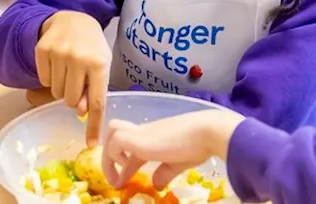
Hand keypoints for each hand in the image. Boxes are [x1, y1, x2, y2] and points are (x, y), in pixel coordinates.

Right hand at [35, 11, 110, 146]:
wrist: (73, 19)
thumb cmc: (92, 47)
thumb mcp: (101, 66)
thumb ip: (94, 89)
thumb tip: (80, 112)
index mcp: (99, 64)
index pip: (97, 101)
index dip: (93, 125)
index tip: (91, 143)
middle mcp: (79, 59)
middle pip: (71, 100)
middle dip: (73, 98)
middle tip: (76, 83)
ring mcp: (59, 53)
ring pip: (56, 93)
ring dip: (61, 89)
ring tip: (68, 72)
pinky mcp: (42, 50)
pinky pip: (43, 81)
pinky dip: (50, 79)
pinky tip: (57, 65)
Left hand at [102, 109, 243, 189]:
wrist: (206, 133)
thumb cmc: (197, 146)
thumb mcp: (179, 164)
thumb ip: (165, 173)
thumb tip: (156, 186)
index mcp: (153, 137)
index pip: (131, 148)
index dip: (123, 166)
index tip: (121, 182)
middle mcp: (144, 132)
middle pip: (115, 131)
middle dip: (110, 155)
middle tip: (115, 179)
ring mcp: (140, 132)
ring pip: (112, 130)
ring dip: (110, 152)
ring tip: (118, 173)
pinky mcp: (137, 137)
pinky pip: (116, 140)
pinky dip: (116, 155)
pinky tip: (128, 166)